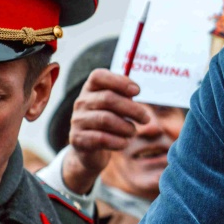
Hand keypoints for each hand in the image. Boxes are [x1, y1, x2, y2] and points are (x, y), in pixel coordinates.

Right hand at [62, 69, 149, 193]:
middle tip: (146, 119)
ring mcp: (77, 120)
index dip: (120, 81)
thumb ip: (126, 96)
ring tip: (132, 132)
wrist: (90, 148)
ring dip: (126, 127)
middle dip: (133, 109)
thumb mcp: (118, 106)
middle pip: (107, 98)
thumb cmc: (111, 121)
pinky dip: (119, 141)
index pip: (98, 76)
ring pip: (106, 119)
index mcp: (91, 89)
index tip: (138, 91)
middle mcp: (81, 102)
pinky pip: (101, 138)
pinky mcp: (77, 139)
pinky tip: (124, 143)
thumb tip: (134, 90)